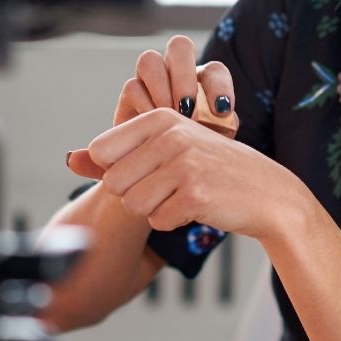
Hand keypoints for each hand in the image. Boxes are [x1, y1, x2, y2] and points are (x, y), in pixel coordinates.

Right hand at [67, 35, 237, 178]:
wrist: (161, 174)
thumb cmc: (194, 158)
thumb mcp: (213, 144)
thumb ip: (221, 129)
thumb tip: (224, 116)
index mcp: (204, 82)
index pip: (214, 71)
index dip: (219, 85)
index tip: (222, 111)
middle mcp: (176, 74)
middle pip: (178, 46)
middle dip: (184, 75)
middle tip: (188, 108)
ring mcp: (150, 81)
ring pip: (149, 61)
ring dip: (160, 88)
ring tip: (167, 117)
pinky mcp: (130, 95)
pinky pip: (132, 87)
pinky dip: (144, 106)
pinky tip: (151, 128)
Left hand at [68, 108, 312, 241]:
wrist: (269, 194)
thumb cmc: (214, 171)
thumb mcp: (167, 150)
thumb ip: (116, 155)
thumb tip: (71, 159)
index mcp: (161, 118)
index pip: (103, 151)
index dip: (123, 169)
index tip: (154, 167)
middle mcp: (171, 135)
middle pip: (115, 181)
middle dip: (138, 192)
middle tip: (172, 185)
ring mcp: (184, 164)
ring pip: (134, 204)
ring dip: (156, 209)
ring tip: (184, 195)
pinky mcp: (194, 194)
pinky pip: (158, 221)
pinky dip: (174, 221)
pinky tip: (197, 207)